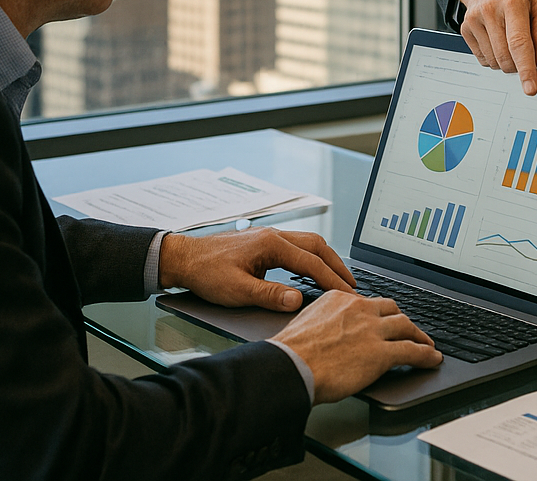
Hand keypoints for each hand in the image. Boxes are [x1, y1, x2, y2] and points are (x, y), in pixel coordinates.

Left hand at [158, 228, 355, 311]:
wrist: (183, 258)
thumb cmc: (206, 273)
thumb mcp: (237, 291)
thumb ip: (269, 295)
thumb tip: (298, 300)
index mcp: (271, 244)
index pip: (311, 263)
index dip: (333, 280)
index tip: (349, 296)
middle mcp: (274, 235)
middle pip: (317, 247)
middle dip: (337, 266)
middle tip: (353, 286)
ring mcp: (269, 236)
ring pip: (308, 243)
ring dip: (326, 260)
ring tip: (339, 278)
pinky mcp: (264, 242)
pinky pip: (297, 246)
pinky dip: (312, 257)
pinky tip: (313, 270)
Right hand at [274, 290, 442, 402]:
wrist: (291, 367)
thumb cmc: (291, 352)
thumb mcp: (306, 321)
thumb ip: (325, 320)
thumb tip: (329, 331)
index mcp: (340, 299)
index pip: (369, 302)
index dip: (380, 313)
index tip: (384, 319)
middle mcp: (360, 309)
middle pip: (392, 310)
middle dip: (402, 320)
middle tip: (408, 329)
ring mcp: (373, 330)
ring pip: (406, 326)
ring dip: (419, 336)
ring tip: (426, 344)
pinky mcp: (382, 353)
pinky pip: (412, 351)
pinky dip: (426, 355)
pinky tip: (432, 359)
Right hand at [457, 0, 536, 94]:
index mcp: (512, 1)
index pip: (520, 43)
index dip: (526, 69)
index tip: (530, 88)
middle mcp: (489, 10)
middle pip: (506, 57)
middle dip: (520, 64)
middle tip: (527, 51)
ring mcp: (474, 20)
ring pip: (494, 62)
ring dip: (507, 61)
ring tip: (510, 38)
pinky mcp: (465, 29)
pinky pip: (483, 59)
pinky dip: (495, 57)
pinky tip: (498, 38)